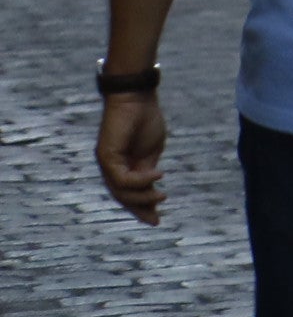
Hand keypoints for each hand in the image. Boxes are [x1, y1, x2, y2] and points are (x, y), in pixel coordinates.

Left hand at [96, 90, 163, 222]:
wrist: (136, 96)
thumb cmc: (146, 118)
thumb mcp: (152, 150)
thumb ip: (148, 168)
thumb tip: (151, 188)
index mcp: (123, 165)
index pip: (129, 192)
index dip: (142, 206)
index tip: (157, 217)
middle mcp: (110, 167)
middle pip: (122, 197)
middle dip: (140, 210)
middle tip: (156, 220)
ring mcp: (107, 163)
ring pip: (121, 192)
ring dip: (142, 198)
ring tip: (162, 196)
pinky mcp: (106, 157)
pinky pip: (123, 178)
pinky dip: (141, 180)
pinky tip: (158, 176)